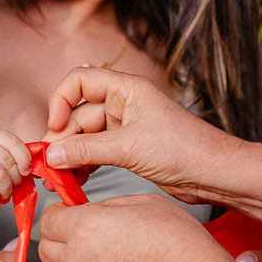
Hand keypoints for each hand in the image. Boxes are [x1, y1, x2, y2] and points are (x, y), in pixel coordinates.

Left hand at [38, 194, 235, 261]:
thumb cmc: (177, 242)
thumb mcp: (144, 202)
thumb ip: (110, 206)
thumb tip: (96, 211)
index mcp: (86, 226)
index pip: (48, 218)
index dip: (59, 213)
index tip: (70, 212)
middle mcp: (77, 258)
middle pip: (45, 247)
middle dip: (59, 237)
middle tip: (80, 233)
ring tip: (92, 258)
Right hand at [43, 68, 241, 203]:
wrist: (213, 173)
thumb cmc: (184, 149)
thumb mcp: (129, 148)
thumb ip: (86, 150)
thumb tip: (52, 155)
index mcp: (126, 89)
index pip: (80, 81)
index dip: (61, 101)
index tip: (54, 128)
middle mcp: (124, 104)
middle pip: (78, 114)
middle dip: (62, 139)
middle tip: (48, 167)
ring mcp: (125, 127)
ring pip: (85, 137)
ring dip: (70, 156)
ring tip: (59, 179)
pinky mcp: (129, 149)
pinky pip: (96, 152)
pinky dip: (83, 165)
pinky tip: (76, 180)